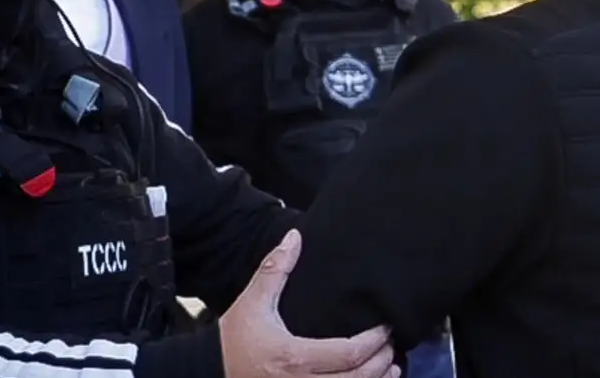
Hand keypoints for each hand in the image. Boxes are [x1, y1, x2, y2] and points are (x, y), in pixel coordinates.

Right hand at [220, 231, 398, 377]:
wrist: (206, 373)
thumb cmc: (233, 341)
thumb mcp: (253, 302)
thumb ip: (275, 269)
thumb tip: (295, 235)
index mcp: (295, 358)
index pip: (350, 354)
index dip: (375, 342)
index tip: (386, 328)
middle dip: (382, 363)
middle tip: (393, 345)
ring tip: (391, 368)